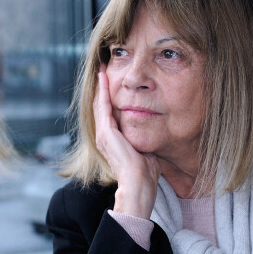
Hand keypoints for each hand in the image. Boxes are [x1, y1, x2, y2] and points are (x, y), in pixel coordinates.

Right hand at [93, 65, 159, 218]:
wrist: (139, 183)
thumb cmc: (146, 172)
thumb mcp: (146, 149)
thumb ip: (144, 137)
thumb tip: (153, 130)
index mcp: (112, 140)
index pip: (109, 114)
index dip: (109, 97)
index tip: (113, 83)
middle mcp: (103, 136)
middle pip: (100, 106)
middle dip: (102, 88)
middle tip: (103, 70)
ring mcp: (103, 134)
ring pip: (99, 104)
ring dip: (101, 86)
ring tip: (102, 70)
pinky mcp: (105, 132)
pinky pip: (103, 106)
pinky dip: (103, 91)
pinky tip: (104, 78)